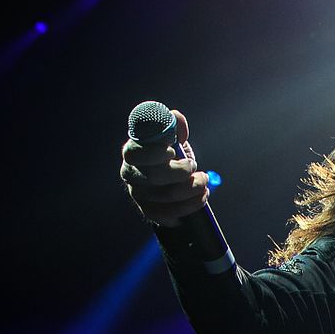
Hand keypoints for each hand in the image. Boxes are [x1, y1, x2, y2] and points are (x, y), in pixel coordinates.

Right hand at [119, 108, 210, 223]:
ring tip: (204, 182)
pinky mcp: (148, 211)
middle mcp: (130, 174)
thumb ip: (173, 125)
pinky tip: (200, 198)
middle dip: (182, 172)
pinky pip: (168, 214)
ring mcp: (138, 194)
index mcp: (132, 152)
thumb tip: (177, 119)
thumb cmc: (168, 152)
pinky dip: (189, 207)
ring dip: (192, 189)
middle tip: (195, 167)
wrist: (168, 177)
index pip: (135, 154)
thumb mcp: (171, 136)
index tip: (173, 152)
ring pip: (166, 197)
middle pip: (155, 178)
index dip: (155, 153)